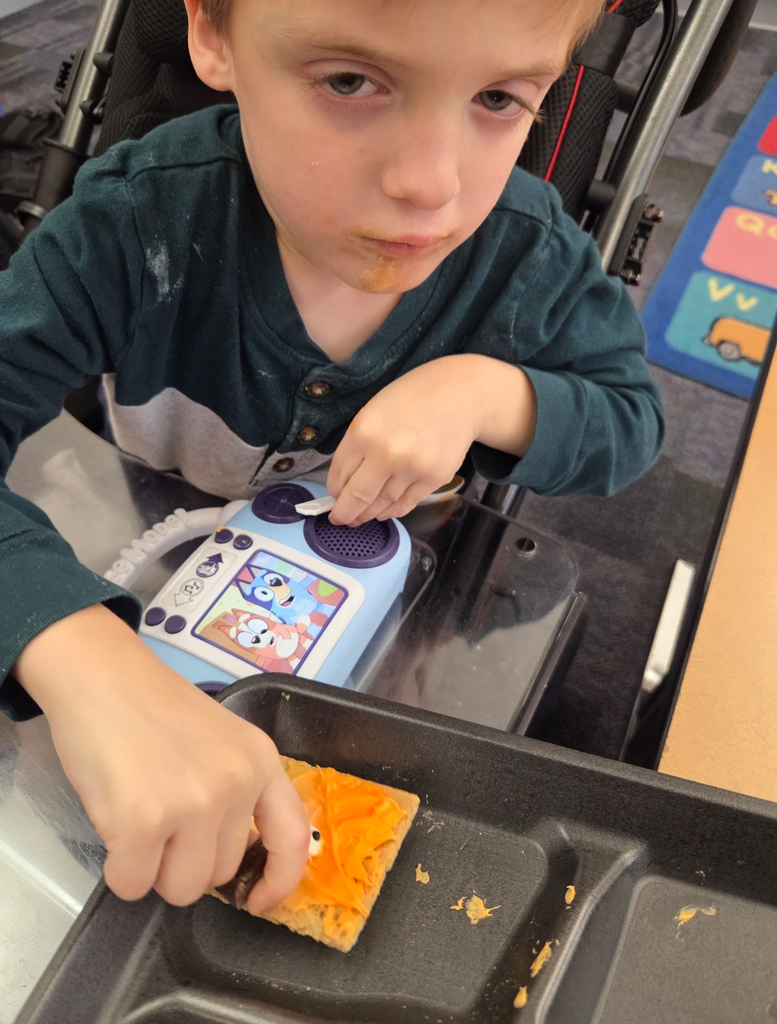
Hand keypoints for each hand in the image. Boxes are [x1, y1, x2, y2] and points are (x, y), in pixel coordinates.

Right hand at [13, 605, 309, 911]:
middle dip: (186, 861)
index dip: (278, 881)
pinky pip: (131, 884)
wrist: (100, 675)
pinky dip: (117, 870)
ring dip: (152, 870)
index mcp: (260, 761)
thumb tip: (234, 858)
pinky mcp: (142, 820)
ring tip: (137, 819)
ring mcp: (191, 803)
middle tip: (161, 818)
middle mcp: (235, 784)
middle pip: (220, 873)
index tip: (255, 899)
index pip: (291, 838)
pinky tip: (112, 824)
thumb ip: (238, 789)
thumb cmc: (153, 707)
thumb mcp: (220, 739)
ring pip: (179, 888)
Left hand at [327, 354, 535, 525]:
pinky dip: (392, 511)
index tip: (333, 497)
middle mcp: (386, 453)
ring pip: (382, 504)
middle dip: (345, 513)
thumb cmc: (414, 398)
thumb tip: (344, 480)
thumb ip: (357, 444)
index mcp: (364, 432)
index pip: (339, 474)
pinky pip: (406, 504)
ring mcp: (412, 469)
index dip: (334, 490)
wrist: (460, 395)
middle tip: (340, 519)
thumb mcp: (373, 411)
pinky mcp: (433, 479)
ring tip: (361, 517)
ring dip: (368, 514)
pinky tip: (383, 512)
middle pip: (357, 497)